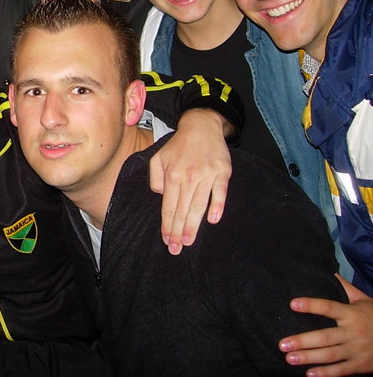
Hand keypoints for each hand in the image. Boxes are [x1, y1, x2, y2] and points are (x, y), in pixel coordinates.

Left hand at [149, 109, 230, 254]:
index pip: (168, 206)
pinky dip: (217, 206)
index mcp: (172, 175)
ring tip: (189, 241)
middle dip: (179, 232)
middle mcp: (188, 176)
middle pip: (182, 210)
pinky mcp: (222, 172)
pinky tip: (212, 220)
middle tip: (176, 249)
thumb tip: (161, 196)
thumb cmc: (178, 146)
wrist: (201, 127)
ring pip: (199, 205)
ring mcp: (206, 175)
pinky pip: (220, 192)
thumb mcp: (158, 158)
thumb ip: (155, 178)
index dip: (167, 225)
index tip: (167, 240)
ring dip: (193, 225)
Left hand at [279, 275, 372, 376]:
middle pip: (325, 337)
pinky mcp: (361, 365)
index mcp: (352, 314)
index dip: (312, 305)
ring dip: (309, 357)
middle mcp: (353, 332)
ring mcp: (357, 350)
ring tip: (290, 358)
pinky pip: (342, 370)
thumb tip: (328, 270)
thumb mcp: (363, 300)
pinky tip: (310, 374)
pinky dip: (326, 373)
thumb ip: (345, 287)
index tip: (293, 304)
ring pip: (330, 355)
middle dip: (303, 341)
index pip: (329, 307)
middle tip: (282, 344)